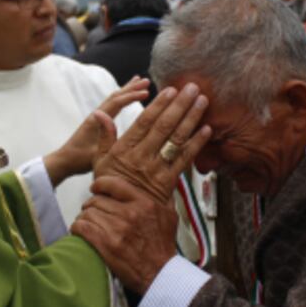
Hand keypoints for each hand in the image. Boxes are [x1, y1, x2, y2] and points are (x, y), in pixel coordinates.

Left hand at [43, 76, 150, 186]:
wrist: (64, 161)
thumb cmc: (79, 159)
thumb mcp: (95, 154)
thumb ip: (108, 143)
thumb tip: (126, 135)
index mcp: (97, 120)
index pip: (116, 103)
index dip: (132, 97)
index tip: (147, 92)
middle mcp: (97, 115)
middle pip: (115, 96)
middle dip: (131, 88)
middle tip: (146, 81)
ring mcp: (97, 117)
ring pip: (113, 99)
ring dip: (126, 90)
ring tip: (138, 81)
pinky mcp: (98, 121)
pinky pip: (112, 105)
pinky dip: (122, 97)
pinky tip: (127, 97)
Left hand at [72, 175, 177, 293]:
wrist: (160, 274)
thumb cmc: (164, 245)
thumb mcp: (170, 215)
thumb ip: (163, 197)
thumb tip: (161, 183)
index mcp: (144, 203)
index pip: (113, 184)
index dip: (99, 184)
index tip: (95, 188)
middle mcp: (130, 213)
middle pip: (97, 200)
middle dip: (90, 205)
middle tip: (91, 211)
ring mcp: (117, 230)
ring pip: (87, 213)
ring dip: (84, 218)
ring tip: (85, 223)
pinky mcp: (106, 245)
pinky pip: (82, 228)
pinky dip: (77, 228)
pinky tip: (79, 231)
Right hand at [93, 83, 209, 203]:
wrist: (117, 219)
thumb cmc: (107, 187)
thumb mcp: (99, 161)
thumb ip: (104, 136)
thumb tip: (100, 114)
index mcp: (125, 150)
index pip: (144, 122)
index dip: (159, 105)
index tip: (170, 89)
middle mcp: (142, 157)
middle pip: (164, 127)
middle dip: (180, 105)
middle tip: (193, 88)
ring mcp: (156, 170)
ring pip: (177, 140)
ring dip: (192, 119)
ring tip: (203, 102)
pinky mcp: (168, 182)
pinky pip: (184, 161)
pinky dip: (197, 144)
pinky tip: (207, 130)